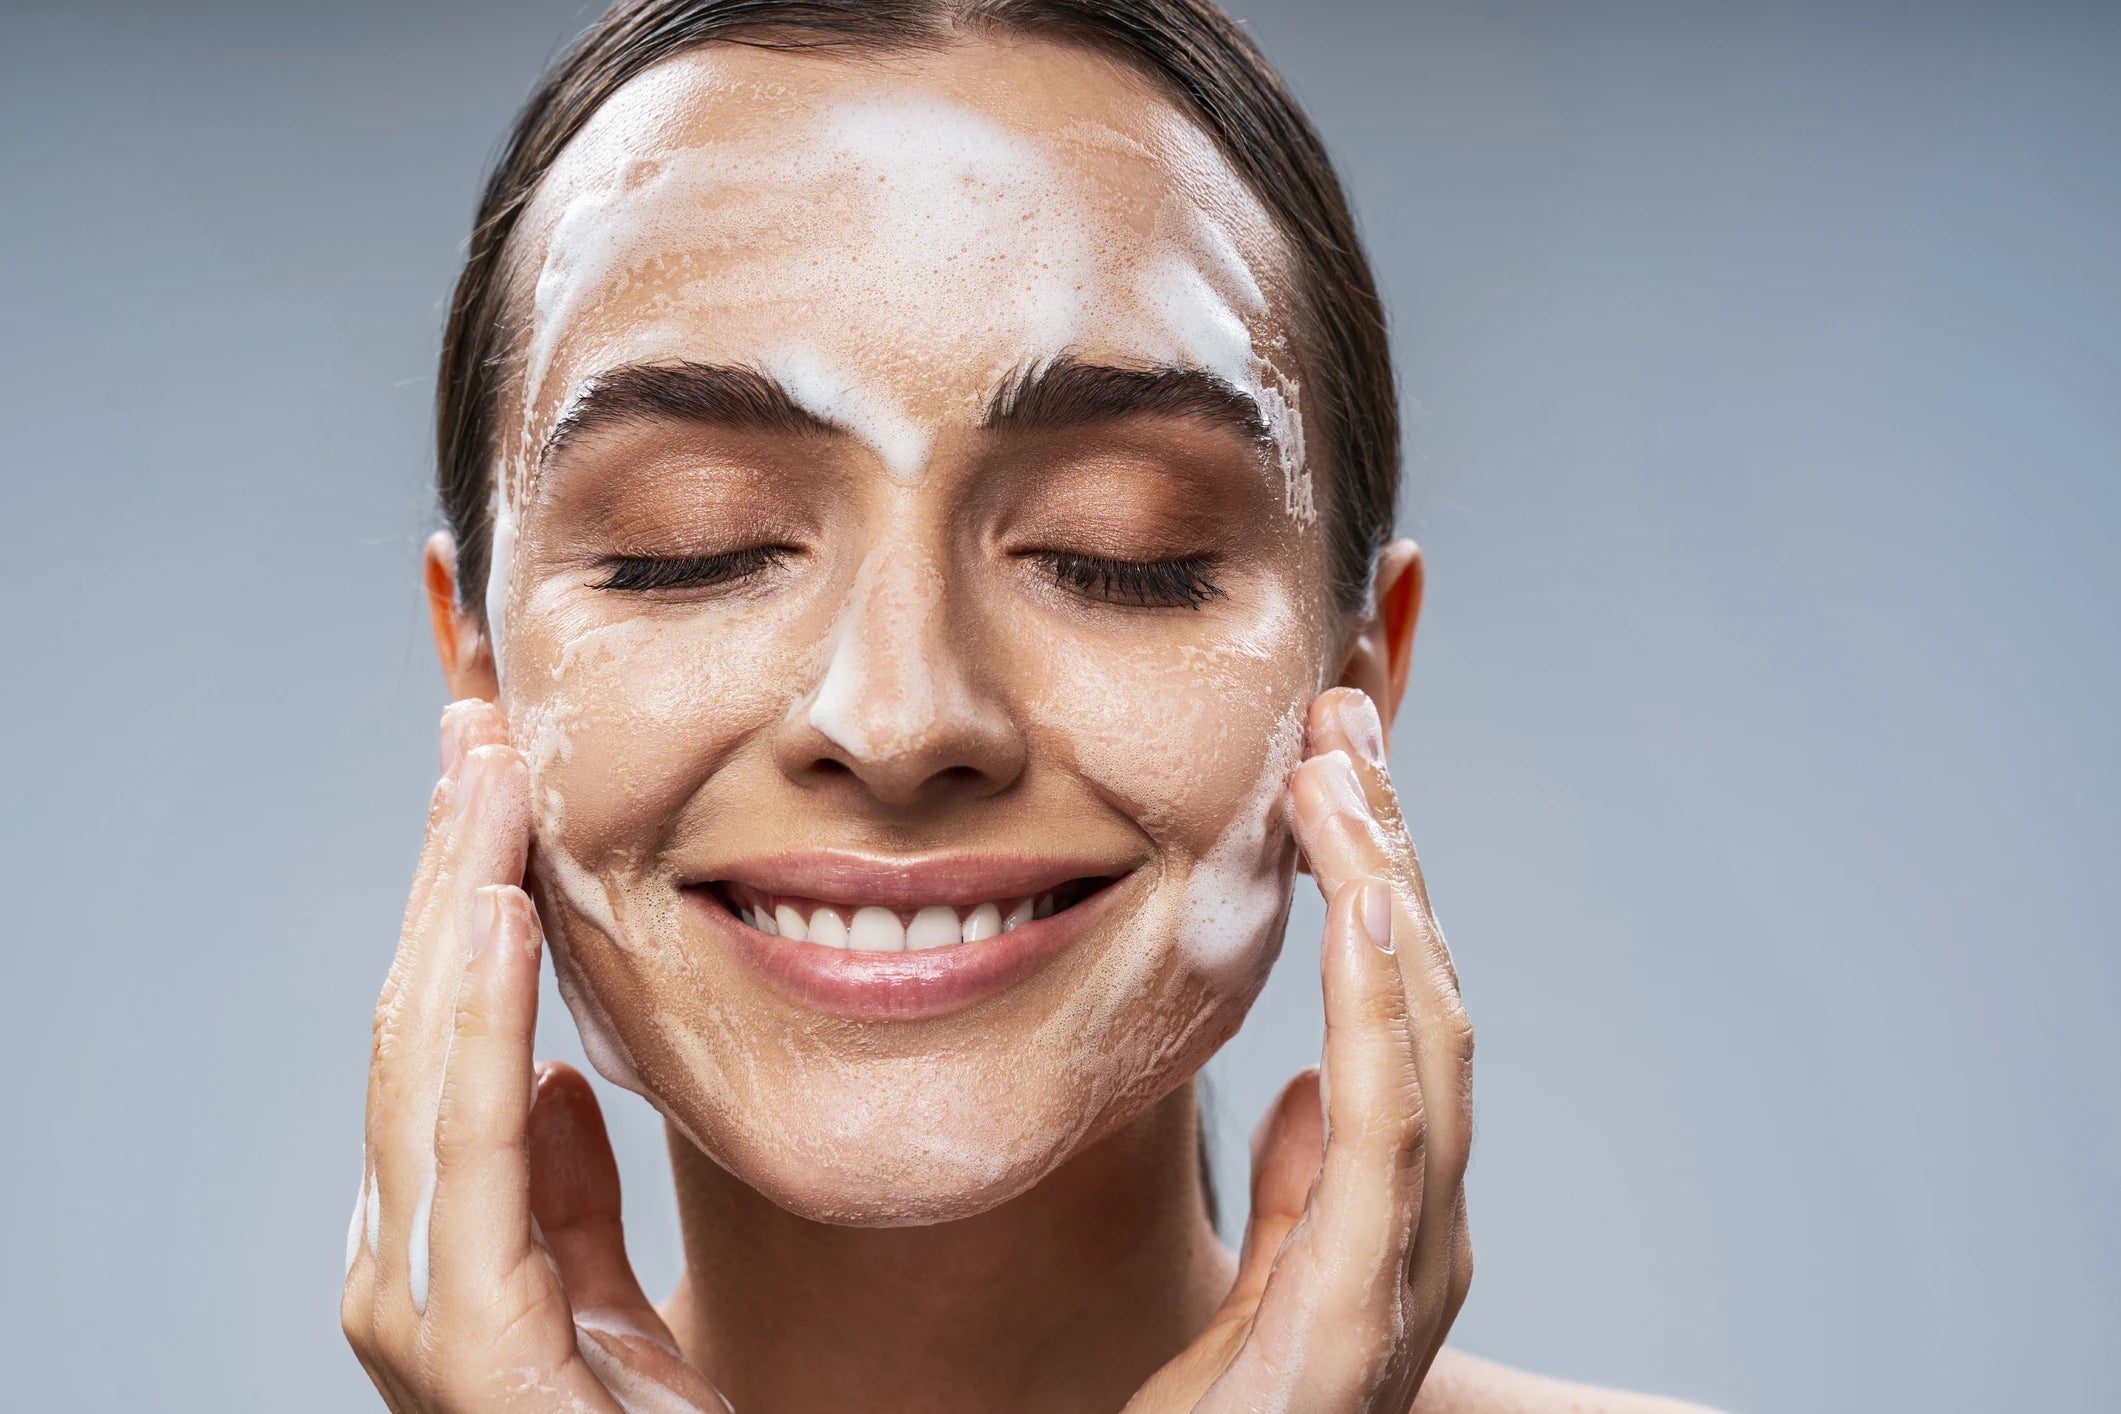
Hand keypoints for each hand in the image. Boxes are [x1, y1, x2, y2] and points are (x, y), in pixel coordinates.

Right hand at [341, 701, 727, 1412]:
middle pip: (413, 1030)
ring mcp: (423, 1315)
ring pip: (422, 1064)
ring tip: (486, 781)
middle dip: (442, 872)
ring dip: (451, 904)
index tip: (487, 780)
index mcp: (436, 1251)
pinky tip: (492, 918)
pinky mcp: (475, 1349)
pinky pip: (471, 1153)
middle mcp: (405, 1273)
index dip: (449, 901)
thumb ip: (561, 1197)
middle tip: (479, 730)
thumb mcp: (608, 1297)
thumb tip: (547, 1076)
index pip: (434, 1040)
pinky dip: (477, 1024)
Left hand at [1127, 687, 1474, 1412]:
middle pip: (1424, 1002)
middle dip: (1390, 853)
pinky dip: (1386, 1008)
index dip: (1381, 883)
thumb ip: (1304, 1187)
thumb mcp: (1257, 1279)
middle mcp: (1420, 1231)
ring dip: (1388, 895)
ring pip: (1424, 1042)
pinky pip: (1389, 1131)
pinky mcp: (1361, 1309)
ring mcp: (1405, 1270)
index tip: (1336, 767)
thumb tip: (1313, 1082)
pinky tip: (1368, 910)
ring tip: (1342, 778)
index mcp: (1394, 1211)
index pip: (1401, 1014)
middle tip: (1342, 719)